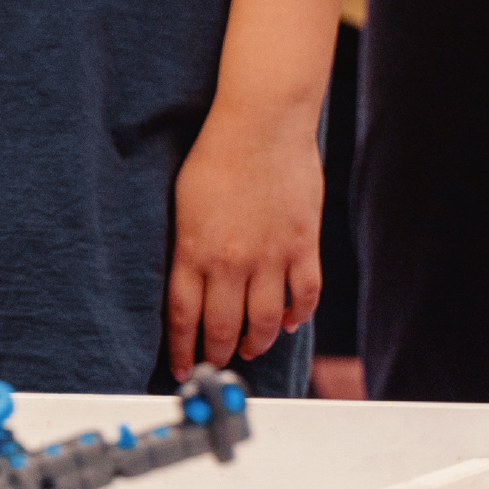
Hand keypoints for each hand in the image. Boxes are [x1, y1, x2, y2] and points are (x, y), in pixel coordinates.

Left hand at [164, 88, 322, 380]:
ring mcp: (271, 256)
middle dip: (218, 354)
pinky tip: (289, 320)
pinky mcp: (303, 246)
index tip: (184, 367)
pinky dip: (297, 315)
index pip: (184, 317)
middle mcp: (231, 261)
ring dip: (257, 342)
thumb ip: (188, 247)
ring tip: (251, 347)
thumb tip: (189, 283)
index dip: (184, 349)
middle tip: (216, 363)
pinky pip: (304, 296)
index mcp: (195, 249)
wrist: (263, 121)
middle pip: (224, 328)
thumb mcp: (185, 202)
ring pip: (265, 323)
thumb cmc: (218, 152)